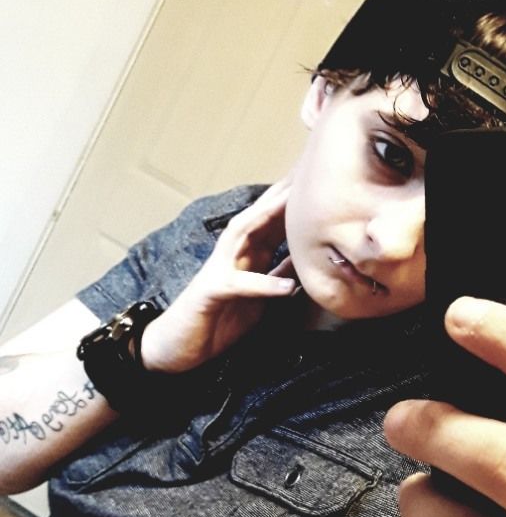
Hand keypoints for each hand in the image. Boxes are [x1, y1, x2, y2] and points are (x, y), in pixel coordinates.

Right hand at [140, 180, 297, 372]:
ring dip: (265, 218)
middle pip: (257, 216)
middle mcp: (232, 255)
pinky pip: (240, 285)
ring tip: (291, 204)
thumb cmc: (218, 319)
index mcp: (246, 254)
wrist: (176, 347)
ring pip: (242, 236)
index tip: (318, 179)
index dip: (293, 201)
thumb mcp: (257, 295)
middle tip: (305, 169)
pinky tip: (286, 286)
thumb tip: (302, 258)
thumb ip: (276, 273)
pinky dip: (263, 284)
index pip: (271, 220)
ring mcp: (219, 270)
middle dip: (280, 193)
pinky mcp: (211, 294)